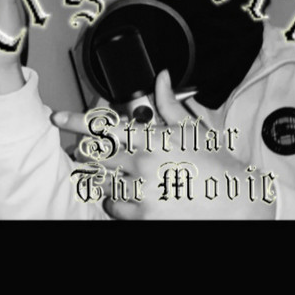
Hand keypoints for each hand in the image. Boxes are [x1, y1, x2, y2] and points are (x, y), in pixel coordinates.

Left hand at [52, 71, 277, 219]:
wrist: (236, 202)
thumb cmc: (216, 164)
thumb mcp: (193, 128)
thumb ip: (169, 103)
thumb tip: (162, 77)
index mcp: (153, 138)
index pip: (105, 125)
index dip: (76, 120)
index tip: (58, 117)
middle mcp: (143, 164)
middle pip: (95, 154)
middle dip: (87, 152)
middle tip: (87, 152)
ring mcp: (141, 192)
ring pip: (101, 182)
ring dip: (102, 176)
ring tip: (115, 175)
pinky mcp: (144, 216)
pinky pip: (112, 207)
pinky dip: (114, 200)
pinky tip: (128, 194)